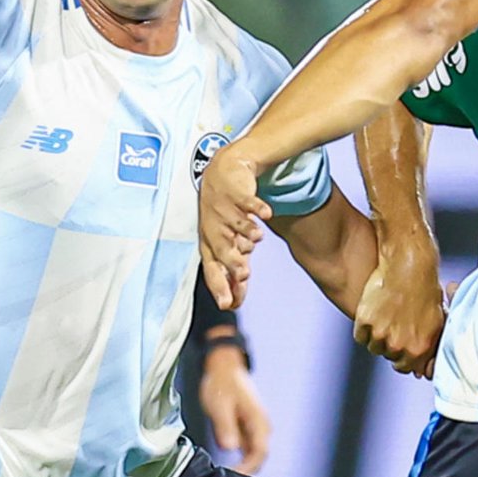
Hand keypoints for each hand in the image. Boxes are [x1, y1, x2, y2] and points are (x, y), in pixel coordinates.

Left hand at [197, 146, 271, 308]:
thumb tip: (234, 303)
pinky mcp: (235, 192)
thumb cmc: (225, 215)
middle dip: (231, 261)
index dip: (219, 285)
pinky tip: (267, 214)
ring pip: (234, 224)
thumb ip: (234, 271)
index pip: (211, 268)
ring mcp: (224, 209)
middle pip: (220, 247)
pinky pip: (247, 201)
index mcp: (210, 243)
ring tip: (259, 239)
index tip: (228, 305)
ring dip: (246, 231)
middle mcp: (214, 228)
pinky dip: (257, 207)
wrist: (224, 171)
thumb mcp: (228, 243)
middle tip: (245, 273)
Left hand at [199, 342, 271, 474]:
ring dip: (243, 467)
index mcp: (258, 421)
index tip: (233, 476)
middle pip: (259, 457)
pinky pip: (247, 450)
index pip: (260, 453)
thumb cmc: (222, 383)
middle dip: (246, 471)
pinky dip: (239, 459)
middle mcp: (261, 427)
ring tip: (226, 476)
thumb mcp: (220, 405)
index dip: (248, 468)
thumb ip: (225, 426)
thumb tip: (229, 447)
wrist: (224, 368)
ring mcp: (254, 429)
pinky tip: (226, 465)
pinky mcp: (246, 429)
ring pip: (254, 455)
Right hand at [353, 242, 445, 376]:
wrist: (408, 264)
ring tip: (386, 316)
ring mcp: (381, 334)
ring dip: (377, 336)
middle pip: (388, 356)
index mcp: (419, 348)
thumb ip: (428, 347)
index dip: (402, 357)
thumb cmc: (426, 290)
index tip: (400, 346)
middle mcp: (399, 345)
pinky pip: (360, 336)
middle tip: (394, 324)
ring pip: (373, 347)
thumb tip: (421, 371)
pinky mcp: (365, 322)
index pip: (405, 368)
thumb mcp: (436, 322)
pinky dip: (365, 328)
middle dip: (391, 344)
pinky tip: (375, 313)